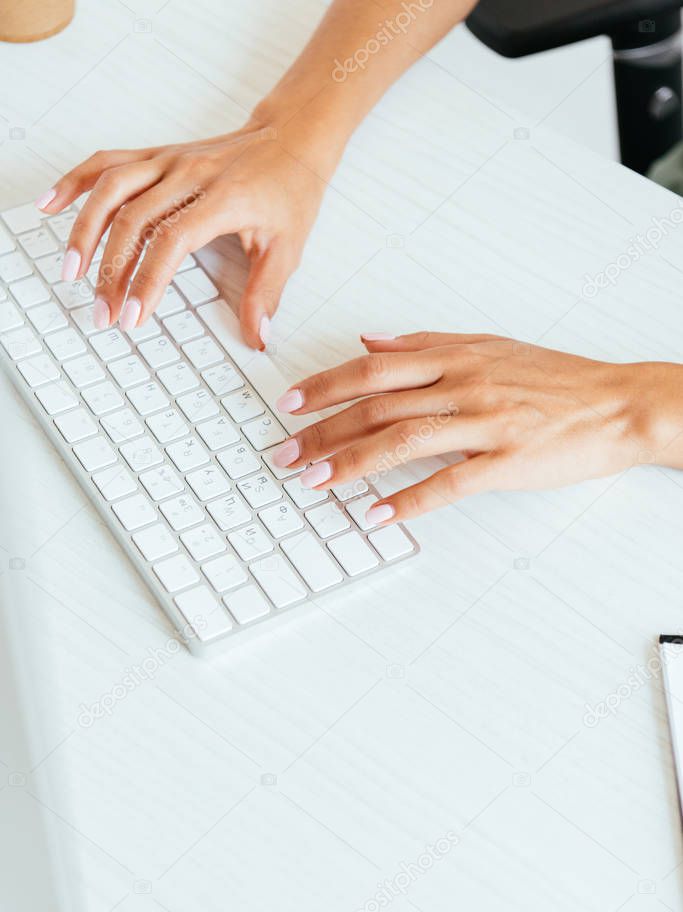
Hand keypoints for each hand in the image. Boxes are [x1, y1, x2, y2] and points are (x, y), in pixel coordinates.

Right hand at [36, 118, 328, 348]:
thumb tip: (256, 337)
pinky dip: (76, 182)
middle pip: (133, 219)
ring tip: (69, 271)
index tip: (133, 315)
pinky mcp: (156, 155)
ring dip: (84, 229)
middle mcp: (188, 173)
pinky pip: (107, 162)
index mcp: (222, 198)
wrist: (290, 141)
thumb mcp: (287, 248)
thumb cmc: (288, 192)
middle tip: (103, 312)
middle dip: (111, 271)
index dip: (148, 280)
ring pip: (111, 188)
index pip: (172, 240)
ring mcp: (168, 161)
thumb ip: (266, 294)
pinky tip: (52, 205)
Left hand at [271, 331, 667, 522]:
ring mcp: (485, 422)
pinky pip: (448, 482)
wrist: (615, 403)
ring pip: (402, 441)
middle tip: (286, 454)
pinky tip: (377, 515)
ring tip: (315, 483)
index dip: (326, 387)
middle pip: (376, 407)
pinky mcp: (506, 460)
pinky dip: (408, 500)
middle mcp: (463, 384)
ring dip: (351, 464)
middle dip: (323, 432)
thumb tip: (373, 342)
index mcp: (454, 356)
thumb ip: (426, 344)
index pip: (373, 370)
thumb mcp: (488, 345)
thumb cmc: (553, 377)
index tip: (290, 405)